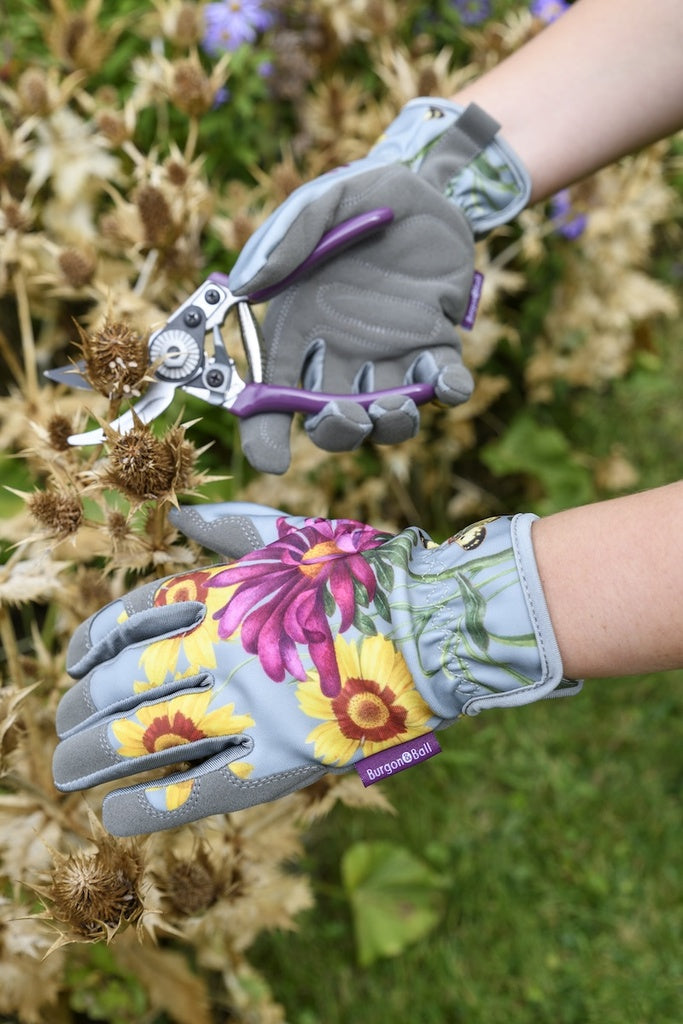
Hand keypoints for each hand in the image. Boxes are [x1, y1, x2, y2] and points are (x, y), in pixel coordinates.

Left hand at [52, 502, 573, 835]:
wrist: (439, 621)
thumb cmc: (367, 575)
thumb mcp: (293, 538)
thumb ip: (228, 530)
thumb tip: (176, 517)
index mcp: (226, 593)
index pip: (130, 618)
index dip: (91, 644)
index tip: (74, 665)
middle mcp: (228, 646)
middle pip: (127, 682)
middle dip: (80, 712)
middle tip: (60, 733)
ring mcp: (254, 704)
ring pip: (149, 735)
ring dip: (95, 757)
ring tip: (67, 772)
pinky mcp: (287, 757)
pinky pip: (204, 788)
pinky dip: (152, 805)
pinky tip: (115, 816)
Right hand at [229, 99, 529, 472]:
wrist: (429, 183)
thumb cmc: (360, 196)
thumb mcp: (318, 204)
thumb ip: (284, 241)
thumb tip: (244, 287)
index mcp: (299, 329)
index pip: (273, 396)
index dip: (266, 435)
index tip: (272, 460)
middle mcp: (341, 353)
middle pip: (331, 420)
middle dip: (336, 432)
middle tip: (346, 414)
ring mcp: (392, 354)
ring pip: (387, 416)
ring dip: (390, 424)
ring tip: (397, 404)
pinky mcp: (436, 343)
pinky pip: (443, 384)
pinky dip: (448, 391)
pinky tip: (446, 380)